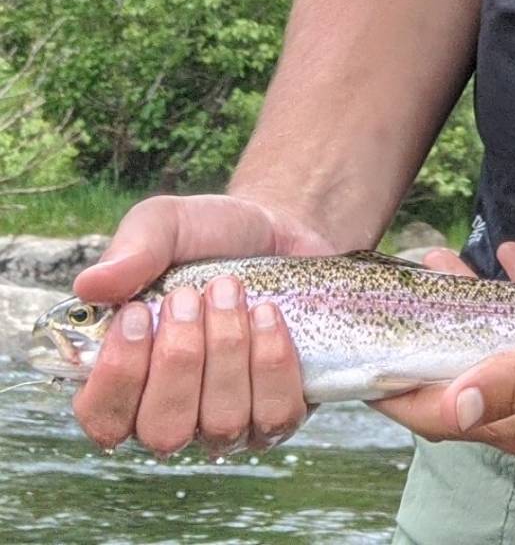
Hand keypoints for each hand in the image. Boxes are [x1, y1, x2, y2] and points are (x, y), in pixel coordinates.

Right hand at [72, 195, 332, 455]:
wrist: (279, 233)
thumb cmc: (211, 239)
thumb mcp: (166, 226)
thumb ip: (131, 252)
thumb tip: (89, 287)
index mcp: (130, 380)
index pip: (103, 419)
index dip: (118, 376)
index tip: (137, 313)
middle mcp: (177, 414)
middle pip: (164, 431)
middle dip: (180, 357)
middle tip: (191, 296)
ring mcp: (231, 421)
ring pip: (222, 423)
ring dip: (228, 350)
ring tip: (233, 294)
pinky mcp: (282, 413)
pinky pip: (277, 414)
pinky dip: (272, 362)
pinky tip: (270, 316)